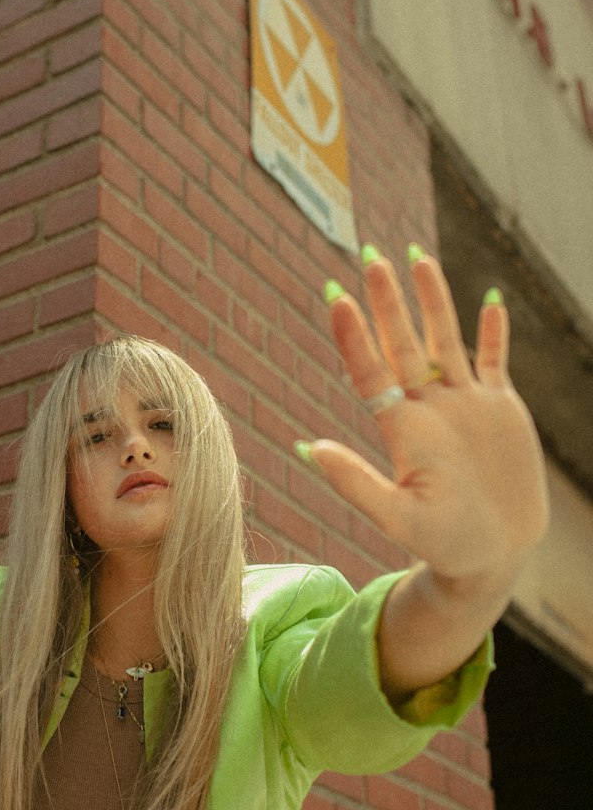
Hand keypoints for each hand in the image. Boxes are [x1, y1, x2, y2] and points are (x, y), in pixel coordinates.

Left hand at [311, 247, 547, 591]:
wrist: (492, 554)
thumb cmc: (442, 542)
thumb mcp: (396, 516)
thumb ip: (355, 482)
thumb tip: (309, 449)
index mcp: (402, 429)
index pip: (372, 370)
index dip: (354, 336)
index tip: (337, 298)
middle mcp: (429, 409)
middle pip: (405, 343)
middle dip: (389, 301)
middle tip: (370, 256)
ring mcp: (465, 405)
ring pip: (446, 340)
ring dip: (433, 301)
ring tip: (417, 259)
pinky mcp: (500, 410)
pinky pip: (495, 361)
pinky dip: (495, 332)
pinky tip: (490, 299)